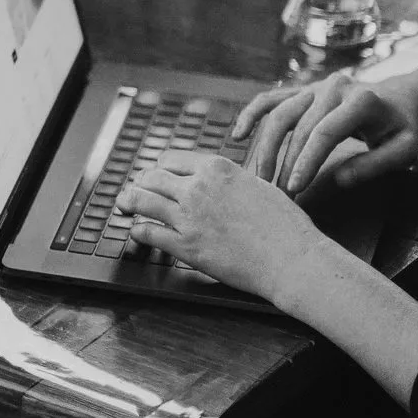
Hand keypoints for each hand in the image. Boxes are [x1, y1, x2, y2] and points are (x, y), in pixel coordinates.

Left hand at [117, 149, 339, 301]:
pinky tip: (137, 232)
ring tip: (124, 205)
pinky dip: (137, 231)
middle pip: (151, 177)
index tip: (156, 175)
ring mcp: (188, 216)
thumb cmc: (285, 226)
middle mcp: (197, 187)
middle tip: (135, 189)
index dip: (159, 167)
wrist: (292, 259)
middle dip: (141, 183)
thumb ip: (232, 179)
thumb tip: (218, 178)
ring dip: (128, 201)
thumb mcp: (259, 185)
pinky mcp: (185, 245)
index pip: (171, 159)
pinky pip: (146, 232)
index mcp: (216, 168)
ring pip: (140, 199)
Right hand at [235, 74, 417, 194]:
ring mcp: (314, 86)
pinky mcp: (300, 90)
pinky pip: (269, 99)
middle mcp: (333, 87)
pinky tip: (238, 135)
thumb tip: (340, 180)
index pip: (325, 132)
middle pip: (298, 125)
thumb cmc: (399, 129)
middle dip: (284, 162)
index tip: (295, 188)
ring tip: (259, 177)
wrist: (395, 101)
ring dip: (265, 147)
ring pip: (279, 113)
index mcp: (361, 100)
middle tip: (276, 194)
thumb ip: (375, 164)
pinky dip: (251, 114)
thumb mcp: (403, 149)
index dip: (307, 160)